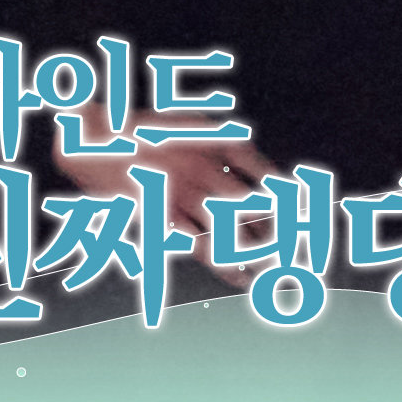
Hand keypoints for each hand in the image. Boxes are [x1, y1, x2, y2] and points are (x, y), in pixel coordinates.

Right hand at [52, 102, 284, 288]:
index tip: (309, 222)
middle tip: (299, 260)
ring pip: (230, 233)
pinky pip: (198, 246)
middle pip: (256, 210)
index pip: (269, 176)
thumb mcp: (194, 125)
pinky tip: (237, 275)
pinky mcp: (159, 213)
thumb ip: (228, 146)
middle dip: (282, 238)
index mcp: (216, 140)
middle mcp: (203, 165)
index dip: (294, 202)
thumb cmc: (145, 130)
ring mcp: (181, 191)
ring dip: (257, 259)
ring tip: (274, 276)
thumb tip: (270, 180)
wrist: (91, 136)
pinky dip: (222, 264)